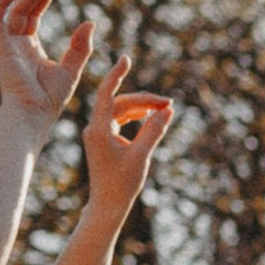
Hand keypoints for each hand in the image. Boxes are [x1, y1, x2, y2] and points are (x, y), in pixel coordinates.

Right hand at [0, 0, 95, 137]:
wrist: (35, 114)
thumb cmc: (51, 99)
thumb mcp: (71, 69)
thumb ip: (80, 47)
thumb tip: (89, 22)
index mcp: (31, 48)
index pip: (35, 15)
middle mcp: (17, 44)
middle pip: (25, 9)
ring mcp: (7, 45)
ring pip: (14, 11)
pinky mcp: (1, 48)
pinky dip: (3, 3)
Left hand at [80, 61, 175, 223]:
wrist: (107, 205)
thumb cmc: (122, 184)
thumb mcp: (142, 155)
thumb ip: (154, 130)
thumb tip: (167, 110)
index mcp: (99, 129)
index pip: (108, 94)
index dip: (116, 75)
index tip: (126, 59)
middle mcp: (95, 128)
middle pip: (120, 103)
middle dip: (144, 100)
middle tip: (169, 104)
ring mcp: (98, 134)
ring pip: (121, 111)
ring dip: (142, 108)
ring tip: (165, 109)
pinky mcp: (103, 140)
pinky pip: (120, 120)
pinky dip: (136, 117)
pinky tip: (150, 116)